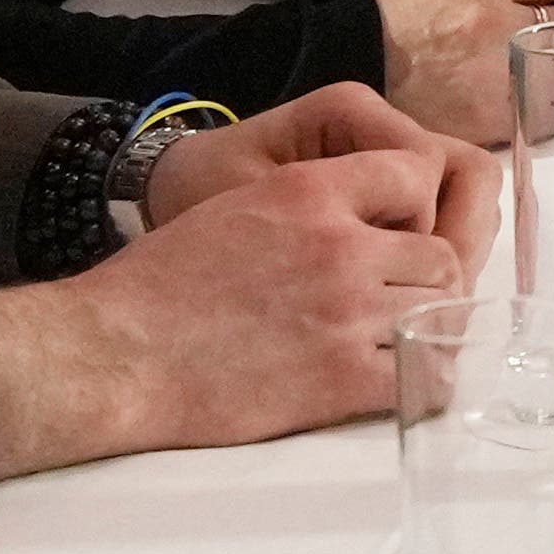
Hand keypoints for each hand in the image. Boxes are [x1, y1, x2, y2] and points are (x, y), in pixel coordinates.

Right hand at [0, 121, 497, 472]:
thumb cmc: (157, 286)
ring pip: (440, 311)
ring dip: (425, 327)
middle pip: (439, 253)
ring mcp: (345, 313)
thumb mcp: (234, 208)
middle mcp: (338, 245)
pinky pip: (423, 377)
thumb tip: (359, 223)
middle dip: (427, 277)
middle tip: (403, 301)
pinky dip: (420, 380)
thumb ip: (306, 206)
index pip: (415, 172)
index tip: (401, 235)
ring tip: (398, 340)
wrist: (113, 353)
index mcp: (307, 191)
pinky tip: (398, 381)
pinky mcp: (339, 380)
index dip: (417, 206)